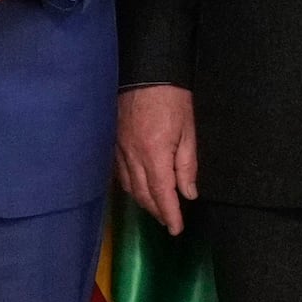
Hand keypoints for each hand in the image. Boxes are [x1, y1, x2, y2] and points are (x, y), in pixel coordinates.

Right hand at [117, 83, 198, 234]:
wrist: (145, 72)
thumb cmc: (172, 98)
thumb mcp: (188, 130)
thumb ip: (187, 165)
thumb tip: (188, 193)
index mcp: (154, 154)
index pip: (162, 194)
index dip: (170, 215)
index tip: (176, 229)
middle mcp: (132, 156)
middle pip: (143, 194)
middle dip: (157, 211)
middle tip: (168, 221)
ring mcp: (119, 149)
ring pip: (129, 186)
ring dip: (143, 201)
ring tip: (155, 209)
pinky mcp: (112, 142)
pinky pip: (119, 173)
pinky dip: (129, 186)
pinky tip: (137, 188)